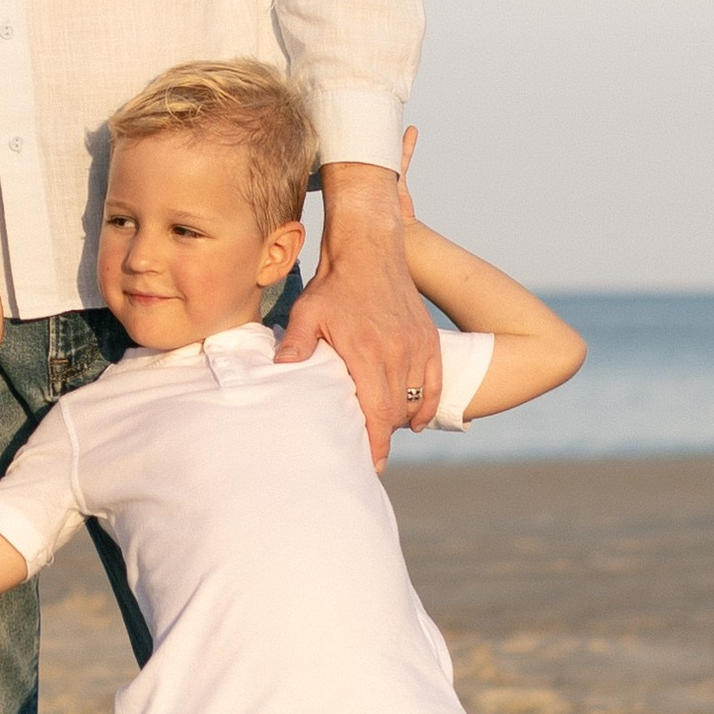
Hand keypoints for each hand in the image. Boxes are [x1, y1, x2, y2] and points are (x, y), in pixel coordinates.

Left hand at [277, 153, 439, 463]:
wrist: (369, 250)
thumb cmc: (334, 284)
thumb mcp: (307, 312)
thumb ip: (295, 344)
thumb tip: (279, 369)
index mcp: (366, 351)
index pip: (375, 411)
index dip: (374, 443)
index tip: (371, 464)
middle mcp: (396, 351)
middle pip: (395, 412)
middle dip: (383, 436)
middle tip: (369, 453)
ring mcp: (416, 345)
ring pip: (414, 400)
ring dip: (400, 420)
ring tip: (383, 433)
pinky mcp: (429, 338)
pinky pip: (434, 382)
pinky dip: (426, 404)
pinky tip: (414, 420)